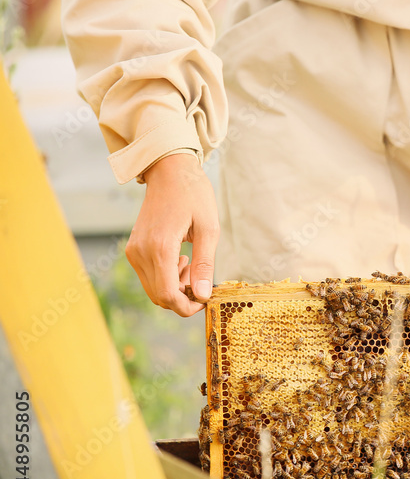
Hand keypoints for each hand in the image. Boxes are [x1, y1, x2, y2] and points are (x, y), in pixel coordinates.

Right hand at [125, 153, 218, 316]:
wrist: (169, 171)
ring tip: (192, 266)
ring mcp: (133, 251)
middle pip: (158, 296)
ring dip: (174, 288)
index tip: (205, 300)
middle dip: (182, 299)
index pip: (167, 295)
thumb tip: (203, 295)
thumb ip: (204, 264)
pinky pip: (147, 276)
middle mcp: (140, 252)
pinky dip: (165, 278)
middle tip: (202, 282)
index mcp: (160, 248)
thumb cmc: (194, 196)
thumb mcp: (209, 229)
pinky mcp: (132, 248)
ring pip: (152, 289)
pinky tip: (181, 260)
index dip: (187, 306)